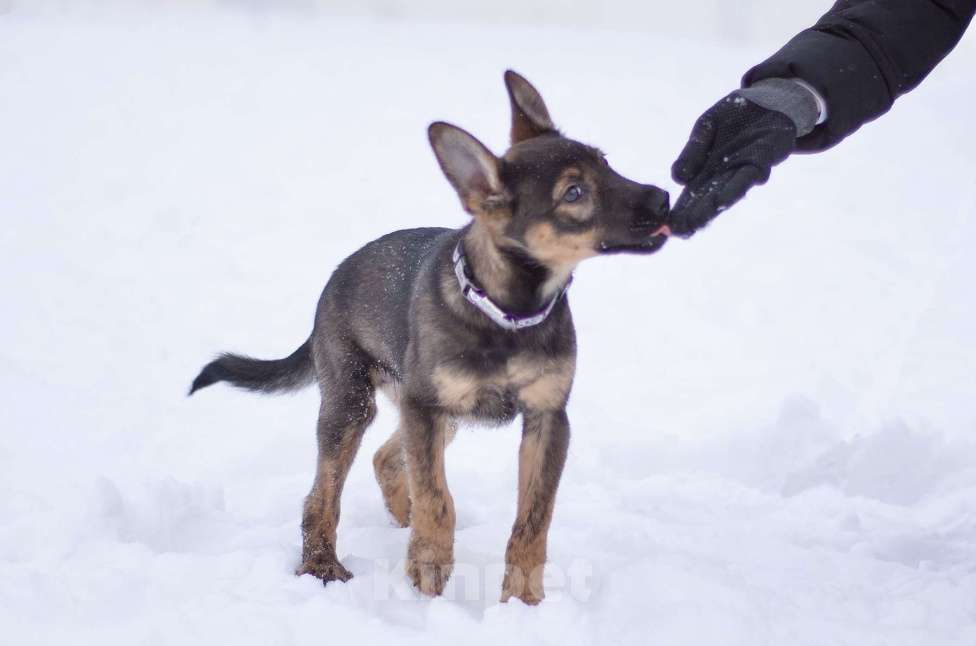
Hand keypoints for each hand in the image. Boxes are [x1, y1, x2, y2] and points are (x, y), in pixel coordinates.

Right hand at [669, 93, 797, 237]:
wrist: (768, 101)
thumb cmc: (734, 117)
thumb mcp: (705, 128)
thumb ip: (692, 152)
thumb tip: (678, 179)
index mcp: (706, 170)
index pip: (690, 195)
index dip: (680, 210)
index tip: (667, 225)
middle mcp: (725, 176)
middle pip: (706, 200)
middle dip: (694, 217)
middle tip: (679, 232)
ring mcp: (744, 170)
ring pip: (726, 193)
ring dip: (712, 209)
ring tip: (696, 223)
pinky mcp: (763, 159)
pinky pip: (749, 174)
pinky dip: (737, 187)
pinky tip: (722, 200)